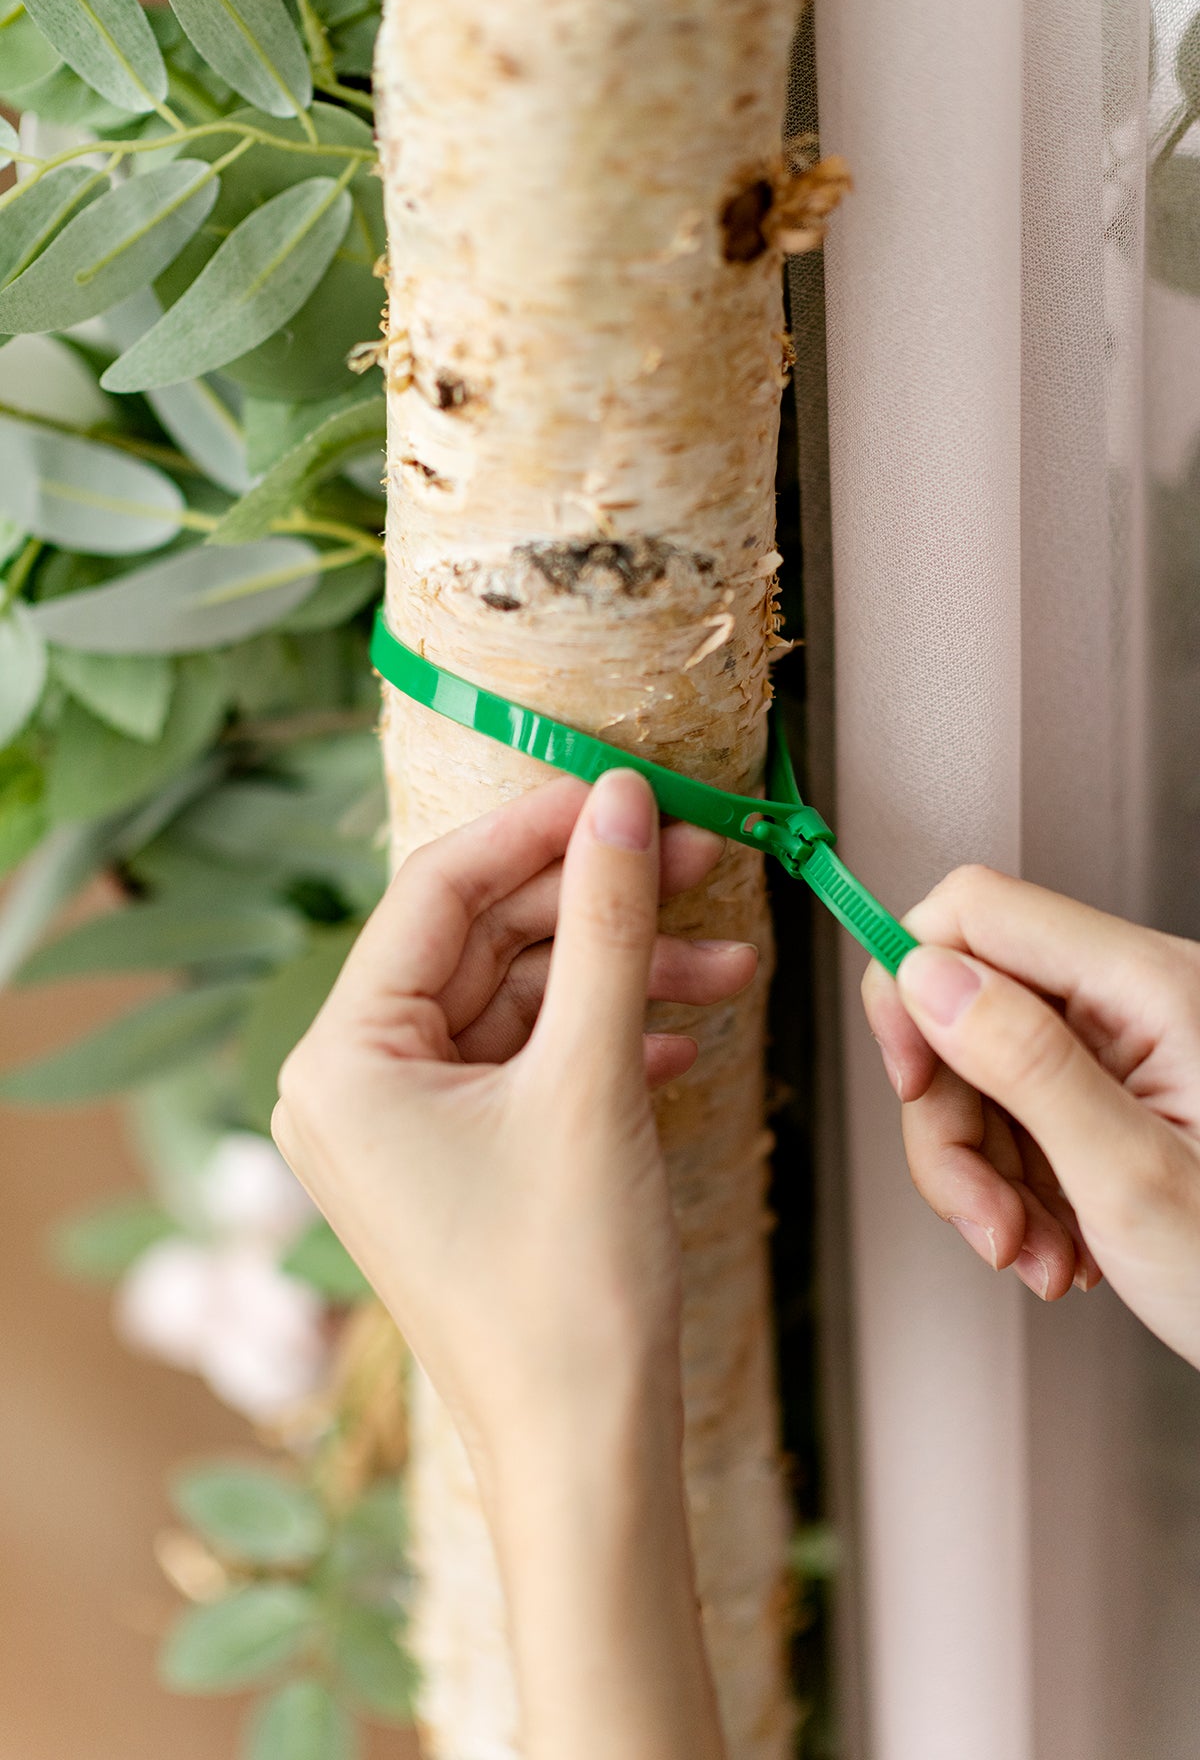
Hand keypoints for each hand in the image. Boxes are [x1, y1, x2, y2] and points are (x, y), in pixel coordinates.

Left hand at [271, 768, 756, 1473]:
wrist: (588, 1451)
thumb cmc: (569, 1281)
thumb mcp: (592, 1078)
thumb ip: (607, 926)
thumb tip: (624, 802)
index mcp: (342, 1059)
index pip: (436, 892)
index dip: (539, 830)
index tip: (629, 793)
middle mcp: (353, 1085)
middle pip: (484, 941)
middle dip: (599, 903)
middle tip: (700, 855)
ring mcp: (407, 1126)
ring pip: (521, 1001)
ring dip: (624, 973)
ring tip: (733, 958)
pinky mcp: (462, 1159)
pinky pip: (532, 1063)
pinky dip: (610, 1038)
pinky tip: (691, 1031)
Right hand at [862, 865, 1199, 1369]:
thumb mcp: (1130, 1179)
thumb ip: (1025, 1063)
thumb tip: (926, 973)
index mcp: (1151, 985)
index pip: (977, 911)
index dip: (913, 982)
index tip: (905, 1075)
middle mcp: (1137, 998)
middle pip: (966, 1006)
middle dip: (951, 1120)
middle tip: (981, 1215)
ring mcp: (1127, 1046)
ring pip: (980, 1071)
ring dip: (984, 1173)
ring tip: (1037, 1251)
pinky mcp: (1117, 1090)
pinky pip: (1017, 1115)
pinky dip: (1016, 1186)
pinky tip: (1062, 1244)